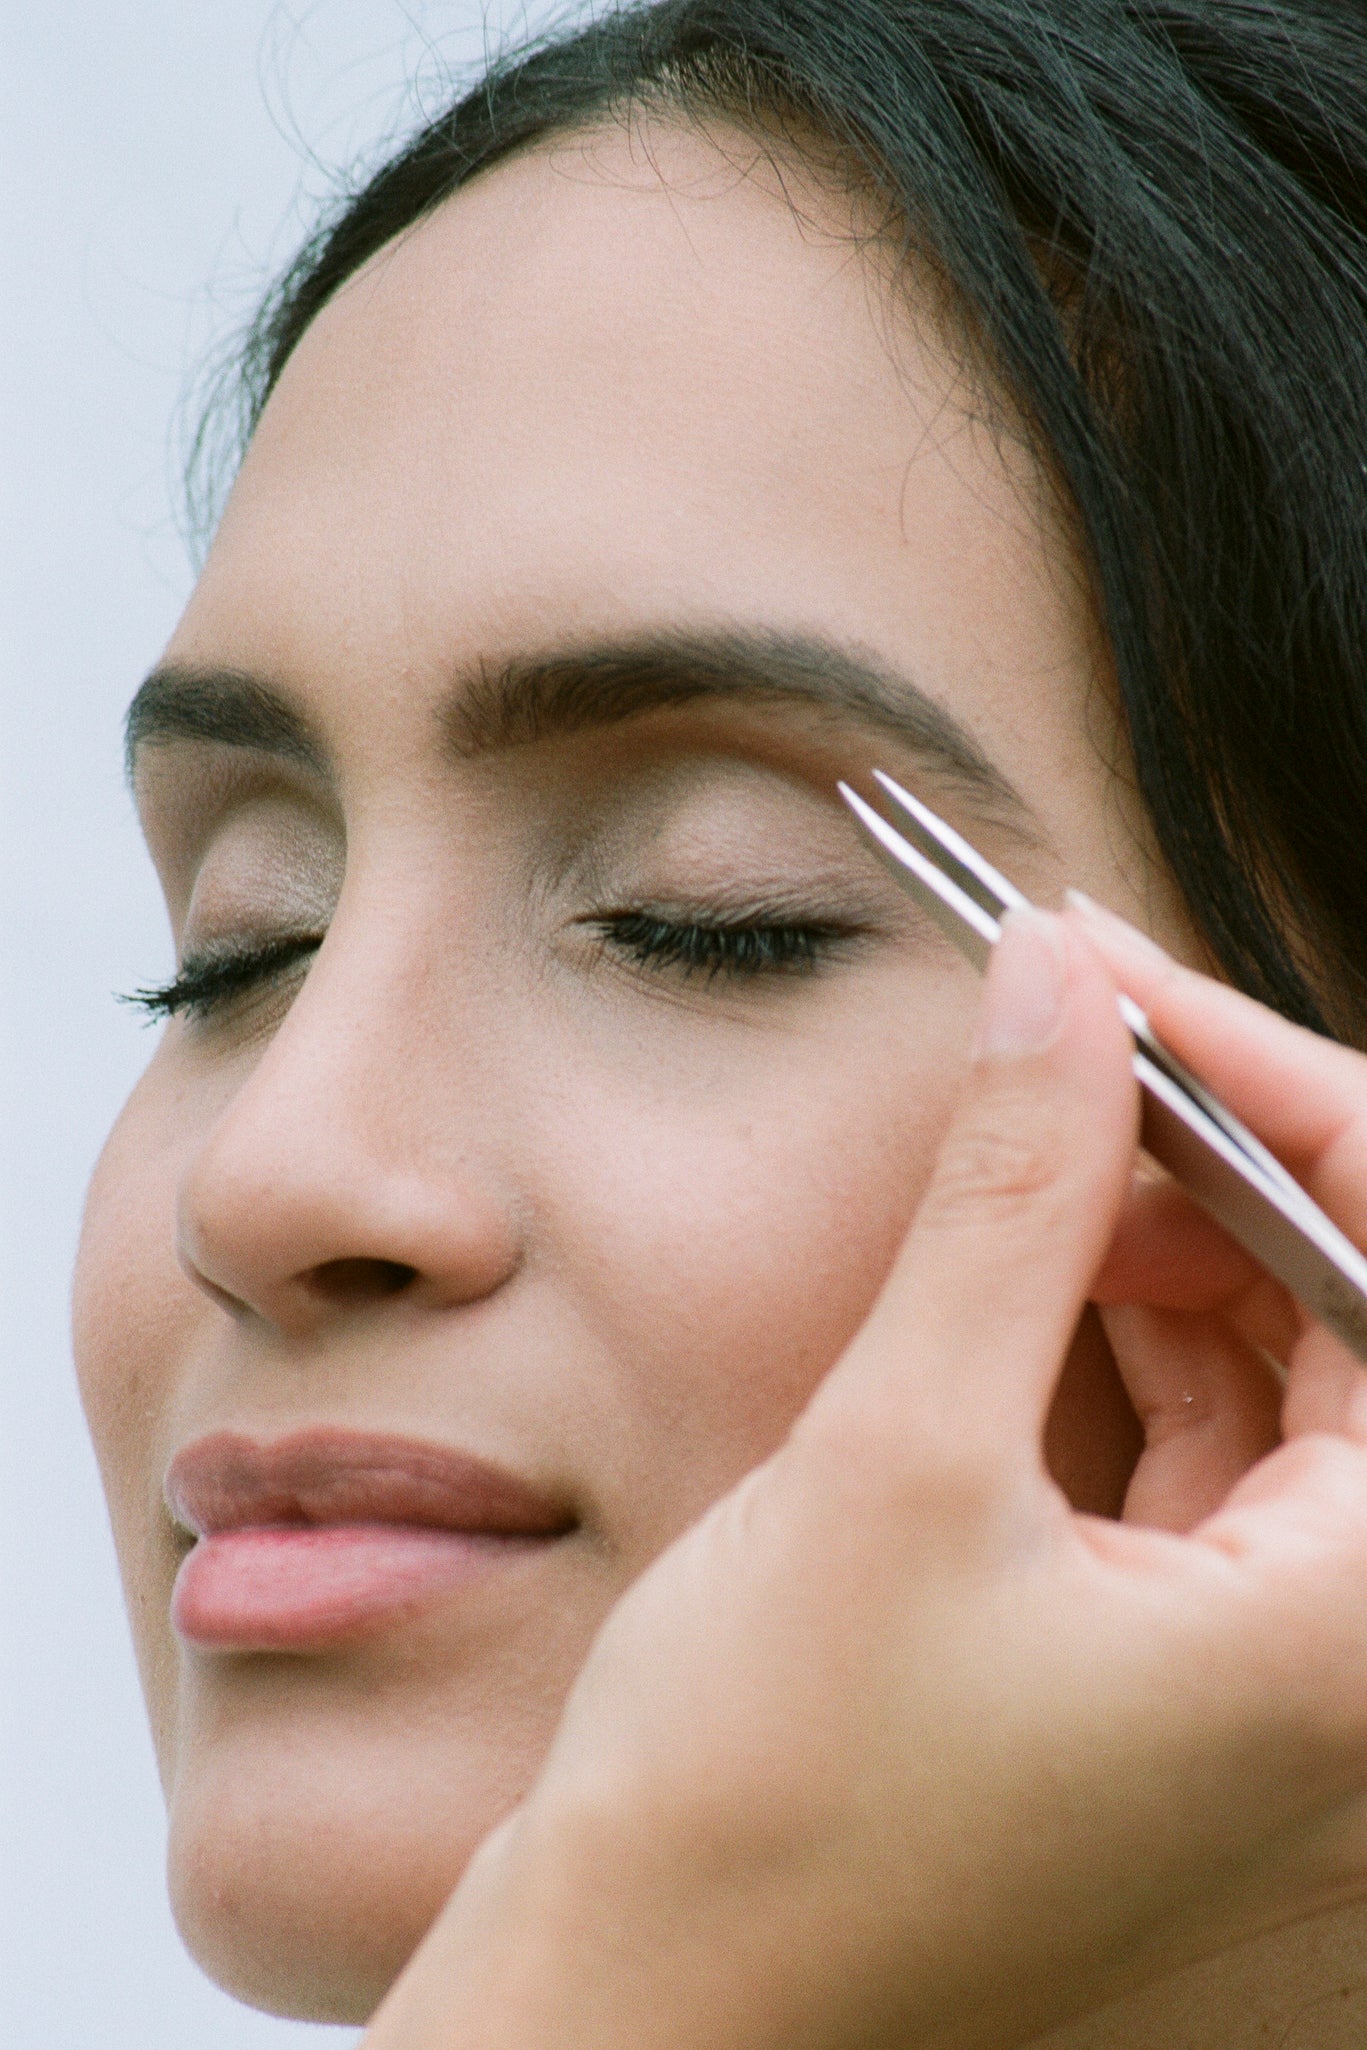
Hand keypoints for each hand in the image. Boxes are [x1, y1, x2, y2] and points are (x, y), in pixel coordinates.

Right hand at [366, 905, 1366, 2049]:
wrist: (645, 2024)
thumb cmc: (762, 1809)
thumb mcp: (894, 1457)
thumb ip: (1006, 1197)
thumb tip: (1056, 983)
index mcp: (1354, 1641)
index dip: (1273, 1088)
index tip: (1116, 978)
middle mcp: (1352, 1679)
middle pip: (1354, 1317)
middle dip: (1216, 1157)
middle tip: (1062, 1041)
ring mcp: (1268, 1689)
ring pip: (1283, 1384)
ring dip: (1166, 1241)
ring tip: (1031, 1143)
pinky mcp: (1176, 1681)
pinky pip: (1212, 1463)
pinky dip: (1130, 1343)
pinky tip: (1030, 1264)